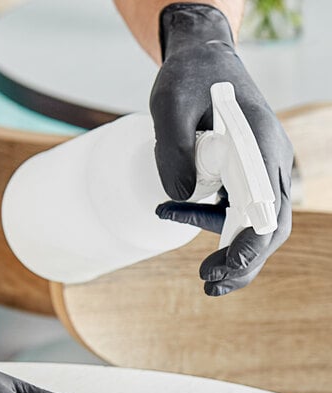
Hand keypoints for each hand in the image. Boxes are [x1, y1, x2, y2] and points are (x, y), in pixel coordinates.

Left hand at [150, 3, 292, 295]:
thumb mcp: (169, 104)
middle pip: (270, 225)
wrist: (201, 59)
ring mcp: (259, 168)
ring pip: (257, 224)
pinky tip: (170, 213)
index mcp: (260, 143)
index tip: (229, 268)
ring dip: (233, 254)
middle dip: (244, 262)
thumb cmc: (187, 78)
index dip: (253, 243)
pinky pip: (235, 209)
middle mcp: (269, 160)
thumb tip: (178, 196)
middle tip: (209, 286)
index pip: (269, 206)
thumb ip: (173, 147)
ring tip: (206, 280)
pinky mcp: (243, 173)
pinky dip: (211, 224)